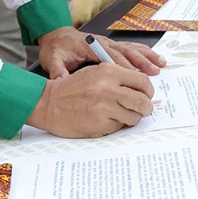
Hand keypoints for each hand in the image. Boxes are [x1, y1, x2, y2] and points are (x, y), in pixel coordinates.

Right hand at [25, 63, 153, 137]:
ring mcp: (105, 107)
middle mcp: (109, 88)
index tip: (147, 95)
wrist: (48, 103)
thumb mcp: (95, 73)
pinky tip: (105, 119)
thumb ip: (118, 77)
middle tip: (143, 109)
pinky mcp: (100, 124)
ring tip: (121, 114)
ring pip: (134, 116)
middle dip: (146, 107)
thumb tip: (140, 87)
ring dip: (132, 117)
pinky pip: (120, 126)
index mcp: (109, 72)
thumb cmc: (71, 88)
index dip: (148, 91)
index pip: (142, 81)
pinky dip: (116, 124)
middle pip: (143, 101)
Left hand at [37, 27, 163, 77]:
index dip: (123, 65)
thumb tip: (62, 80)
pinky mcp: (111, 44)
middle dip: (141, 61)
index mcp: (89, 46)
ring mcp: (108, 42)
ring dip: (147, 56)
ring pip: (131, 48)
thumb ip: (58, 70)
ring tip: (161, 64)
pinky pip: (130, 47)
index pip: (109, 56)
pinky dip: (143, 52)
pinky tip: (155, 58)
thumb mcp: (51, 60)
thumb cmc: (55, 48)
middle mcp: (102, 42)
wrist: (55, 35)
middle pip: (125, 51)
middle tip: (154, 72)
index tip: (134, 75)